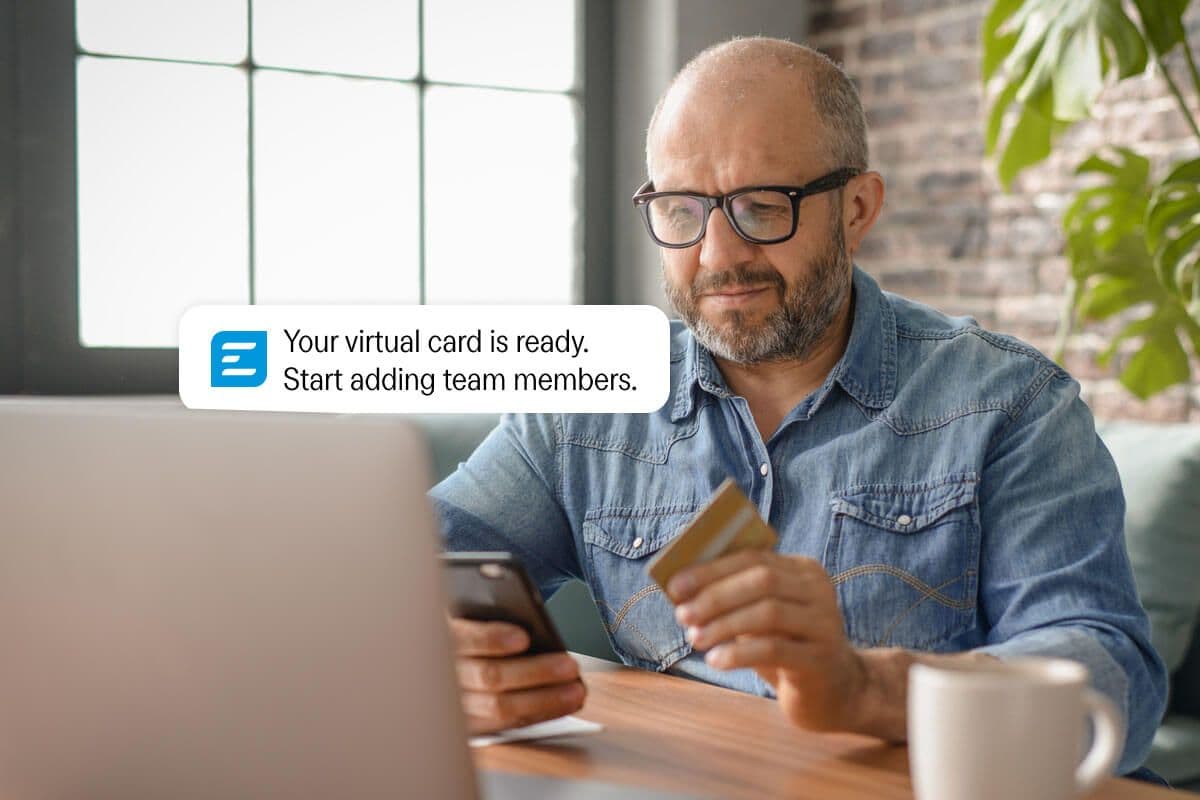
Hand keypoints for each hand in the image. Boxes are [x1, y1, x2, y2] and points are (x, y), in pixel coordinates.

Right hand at [449, 617, 586, 735]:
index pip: (464, 639)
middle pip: (488, 677)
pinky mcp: (472, 725)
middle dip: (534, 672)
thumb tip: (530, 627)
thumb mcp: (473, 612)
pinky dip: (538, 714)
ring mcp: (456, 704)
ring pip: (499, 708)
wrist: (443, 657)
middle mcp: (444, 674)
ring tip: (576, 690)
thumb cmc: (471, 627)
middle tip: (569, 666)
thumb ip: (493, 615)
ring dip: (544, 700)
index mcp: (443, 636)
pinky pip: (506, 725)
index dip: (491, 639)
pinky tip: (563, 704)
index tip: (523, 637)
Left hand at [667, 550, 869, 732]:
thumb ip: (737, 597)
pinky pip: (775, 649)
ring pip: (768, 612)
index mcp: (803, 570)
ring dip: (723, 624)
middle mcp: (819, 590)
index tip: (675, 586)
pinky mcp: (822, 659)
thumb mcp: (763, 617)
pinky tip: (715, 661)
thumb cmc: (787, 646)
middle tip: (682, 615)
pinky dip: (739, 653)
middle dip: (716, 595)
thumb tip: (683, 589)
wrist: (836, 692)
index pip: (753, 558)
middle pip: (762, 580)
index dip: (711, 569)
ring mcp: (825, 624)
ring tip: (695, 639)